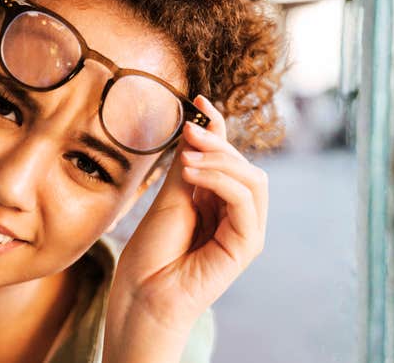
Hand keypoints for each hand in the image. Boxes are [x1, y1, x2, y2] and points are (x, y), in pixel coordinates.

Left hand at [103, 95, 267, 361]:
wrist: (141, 293)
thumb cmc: (151, 250)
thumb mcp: (170, 196)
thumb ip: (188, 165)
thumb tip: (197, 123)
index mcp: (218, 201)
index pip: (228, 157)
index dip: (217, 126)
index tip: (198, 99)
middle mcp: (236, 214)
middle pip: (244, 165)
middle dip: (218, 142)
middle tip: (189, 130)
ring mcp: (244, 230)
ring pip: (252, 179)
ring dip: (220, 160)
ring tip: (187, 158)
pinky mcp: (247, 245)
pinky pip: (246, 202)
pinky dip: (222, 181)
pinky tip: (192, 174)